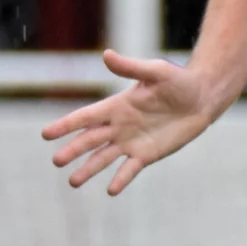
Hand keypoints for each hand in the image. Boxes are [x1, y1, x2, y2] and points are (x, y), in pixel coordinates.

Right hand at [41, 50, 216, 194]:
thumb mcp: (155, 71)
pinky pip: (129, 169)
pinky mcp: (147, 154)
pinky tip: (110, 191)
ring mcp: (131, 142)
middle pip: (90, 140)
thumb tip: (106, 55)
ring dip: (88, 169)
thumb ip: (130, 67)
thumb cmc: (178, 80)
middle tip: (56, 161)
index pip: (85, 117)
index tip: (46, 134)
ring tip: (73, 182)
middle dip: (73, 150)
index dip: (66, 125)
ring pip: (104, 158)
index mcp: (116, 106)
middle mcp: (119, 126)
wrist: (201, 98)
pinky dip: (120, 179)